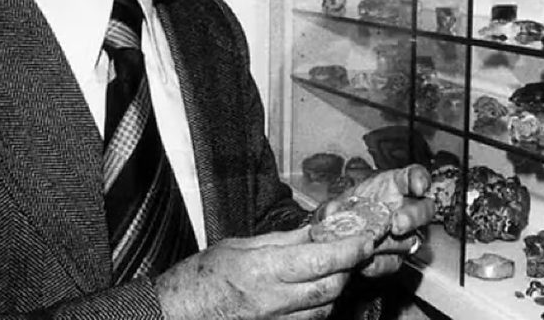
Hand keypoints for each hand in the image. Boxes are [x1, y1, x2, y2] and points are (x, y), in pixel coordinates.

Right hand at [155, 226, 376, 319]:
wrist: (179, 312)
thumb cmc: (201, 276)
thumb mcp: (240, 246)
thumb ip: (282, 241)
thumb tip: (316, 230)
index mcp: (262, 270)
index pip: (320, 260)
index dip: (349, 249)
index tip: (365, 238)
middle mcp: (272, 300)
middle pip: (330, 286)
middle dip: (349, 267)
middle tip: (356, 248)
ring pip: (325, 306)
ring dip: (337, 286)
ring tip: (336, 266)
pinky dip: (321, 303)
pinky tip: (316, 288)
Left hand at [319, 164, 434, 276]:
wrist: (335, 236)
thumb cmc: (343, 211)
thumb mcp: (336, 200)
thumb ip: (336, 204)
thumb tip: (332, 212)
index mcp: (394, 186)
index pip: (415, 176)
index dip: (419, 179)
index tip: (418, 186)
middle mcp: (406, 210)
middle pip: (424, 210)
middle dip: (413, 217)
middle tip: (397, 223)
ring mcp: (404, 236)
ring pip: (410, 240)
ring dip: (392, 243)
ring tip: (373, 241)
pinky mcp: (394, 258)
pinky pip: (393, 262)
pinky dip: (378, 262)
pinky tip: (366, 260)